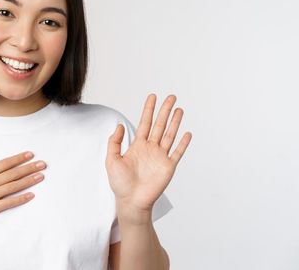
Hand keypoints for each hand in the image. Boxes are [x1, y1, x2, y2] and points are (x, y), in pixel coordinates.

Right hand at [0, 144, 46, 227]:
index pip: (4, 163)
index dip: (18, 158)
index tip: (30, 154)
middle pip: (13, 173)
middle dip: (29, 168)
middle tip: (43, 164)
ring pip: (13, 186)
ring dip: (28, 181)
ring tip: (41, 176)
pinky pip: (8, 203)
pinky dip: (20, 199)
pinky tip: (31, 195)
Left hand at [105, 93, 192, 214]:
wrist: (131, 201)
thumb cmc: (120, 184)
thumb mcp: (111, 159)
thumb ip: (114, 142)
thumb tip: (120, 126)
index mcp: (138, 146)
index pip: (145, 123)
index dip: (148, 110)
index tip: (153, 97)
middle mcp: (151, 149)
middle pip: (160, 125)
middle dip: (165, 111)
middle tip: (171, 97)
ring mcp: (160, 157)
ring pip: (170, 135)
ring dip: (175, 122)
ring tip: (179, 109)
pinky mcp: (168, 167)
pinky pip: (177, 152)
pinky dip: (183, 143)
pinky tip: (187, 133)